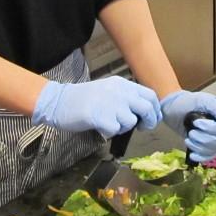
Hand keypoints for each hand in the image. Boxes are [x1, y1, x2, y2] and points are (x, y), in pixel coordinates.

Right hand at [31, 76, 161, 137]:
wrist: (60, 101)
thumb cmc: (84, 98)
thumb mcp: (109, 90)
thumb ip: (126, 97)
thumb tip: (144, 112)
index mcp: (122, 84)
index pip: (150, 95)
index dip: (155, 109)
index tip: (152, 119)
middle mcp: (119, 91)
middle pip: (147, 108)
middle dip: (149, 121)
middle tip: (142, 127)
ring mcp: (110, 103)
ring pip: (131, 121)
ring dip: (124, 127)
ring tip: (111, 124)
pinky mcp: (100, 116)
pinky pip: (115, 129)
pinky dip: (110, 132)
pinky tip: (101, 127)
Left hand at [159, 91, 215, 162]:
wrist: (174, 108)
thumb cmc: (189, 102)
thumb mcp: (205, 101)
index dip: (211, 129)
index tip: (198, 123)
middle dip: (202, 137)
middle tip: (191, 130)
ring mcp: (215, 138)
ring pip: (213, 149)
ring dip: (198, 145)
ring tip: (189, 136)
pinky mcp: (206, 146)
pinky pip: (208, 156)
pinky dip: (200, 156)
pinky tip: (192, 154)